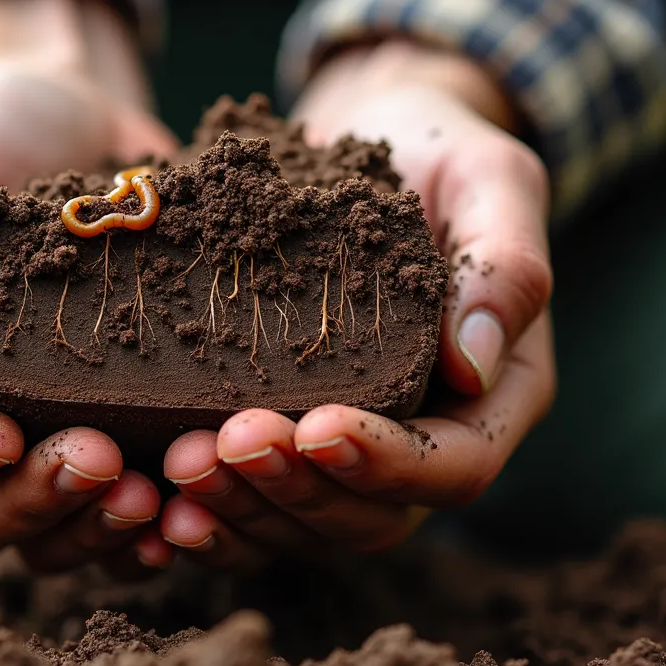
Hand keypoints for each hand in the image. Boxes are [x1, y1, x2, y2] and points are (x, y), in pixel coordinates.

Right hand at [0, 0, 178, 574]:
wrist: (84, 121)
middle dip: (30, 502)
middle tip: (100, 457)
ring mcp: (38, 442)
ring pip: (42, 538)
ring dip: (94, 529)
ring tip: (152, 492)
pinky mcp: (113, 436)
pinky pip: (117, 522)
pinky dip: (151, 530)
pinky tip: (189, 509)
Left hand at [155, 42, 555, 567]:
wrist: (362, 139)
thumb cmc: (434, 151)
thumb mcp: (490, 179)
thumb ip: (506, 264)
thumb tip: (475, 364)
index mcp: (493, 397)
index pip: (453, 466)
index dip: (388, 463)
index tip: (320, 427)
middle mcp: (427, 441)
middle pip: (370, 516)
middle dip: (294, 490)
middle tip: (219, 445)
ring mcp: (354, 451)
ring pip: (306, 526)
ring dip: (241, 509)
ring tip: (179, 469)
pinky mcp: (290, 443)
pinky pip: (256, 509)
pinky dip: (211, 517)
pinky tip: (159, 508)